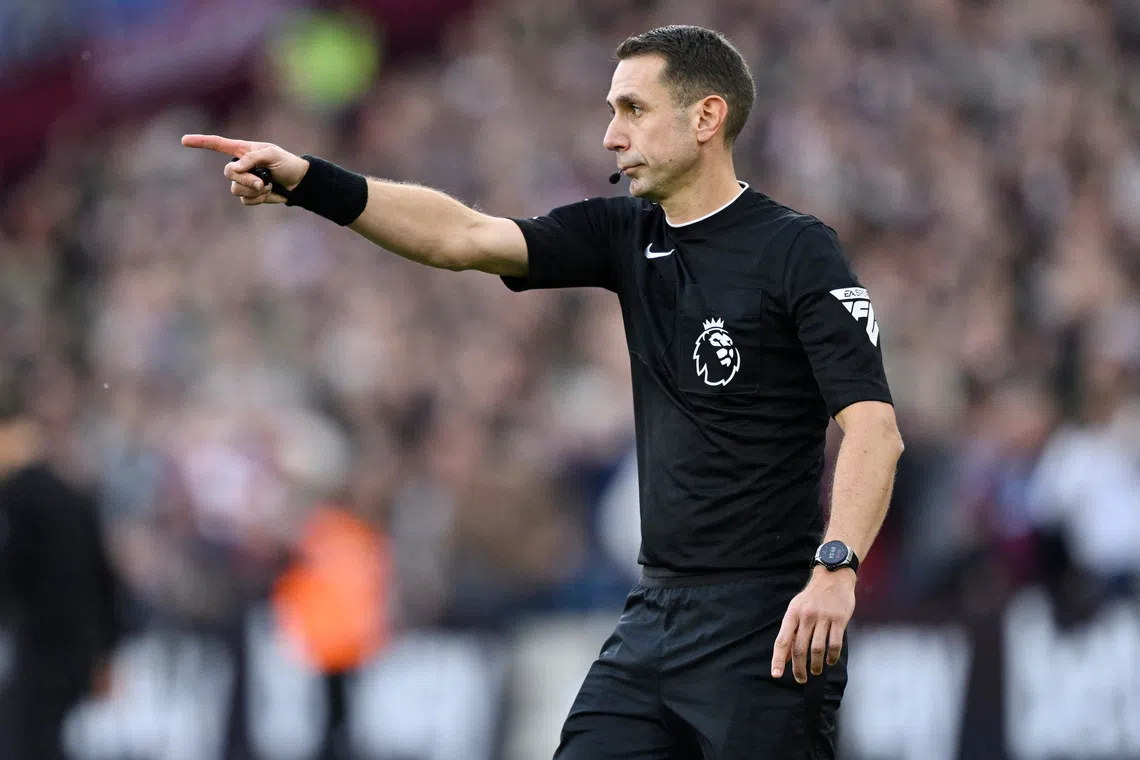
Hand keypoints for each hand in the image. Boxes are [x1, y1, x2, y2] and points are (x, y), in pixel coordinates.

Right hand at [181, 134, 309, 205]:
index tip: (184, 140)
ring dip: (253, 190)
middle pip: (228, 173)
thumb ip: (252, 158)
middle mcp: (240, 165)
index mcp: (242, 150)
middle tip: (261, 182)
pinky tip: (267, 194)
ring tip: (268, 185)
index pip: (218, 144)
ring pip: (235, 189)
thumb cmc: (286, 163)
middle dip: (245, 179)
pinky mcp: (249, 195)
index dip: (201, 142)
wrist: (297, 182)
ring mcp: (243, 181)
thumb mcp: (272, 154)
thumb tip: (235, 167)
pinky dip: (257, 199)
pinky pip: (245, 200)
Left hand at [771, 566, 855, 683]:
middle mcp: (806, 616)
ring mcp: (823, 617)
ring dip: (816, 665)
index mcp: (792, 614)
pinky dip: (832, 656)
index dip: (778, 659)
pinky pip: (835, 643)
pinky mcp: (839, 619)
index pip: (782, 640)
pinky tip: (830, 662)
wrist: (833, 577)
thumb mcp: (796, 610)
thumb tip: (785, 657)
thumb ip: (791, 632)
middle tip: (800, 679)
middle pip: (800, 648)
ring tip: (815, 672)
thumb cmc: (812, 597)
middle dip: (799, 668)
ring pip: (817, 649)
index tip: (776, 674)